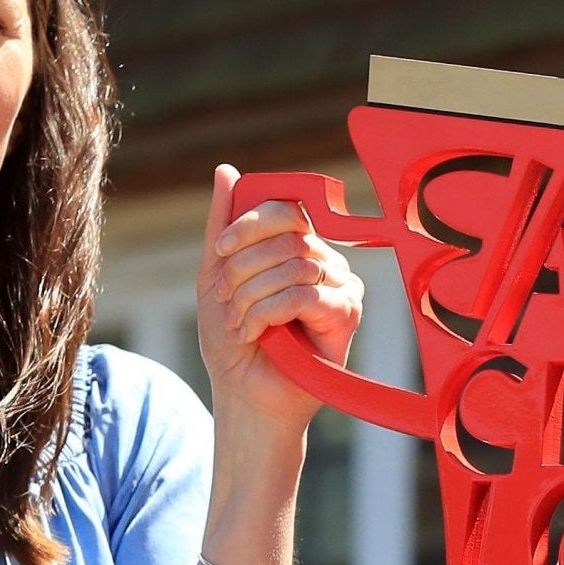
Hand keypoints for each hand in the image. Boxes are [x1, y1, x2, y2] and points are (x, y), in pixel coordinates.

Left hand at [199, 165, 363, 427]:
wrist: (246, 395)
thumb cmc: (234, 341)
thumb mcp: (216, 276)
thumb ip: (221, 226)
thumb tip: (226, 170)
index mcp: (300, 246)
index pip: (285, 209)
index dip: (249, 223)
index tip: (220, 251)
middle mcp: (326, 260)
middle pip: (288, 235)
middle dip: (244, 267)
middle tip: (226, 299)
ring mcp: (342, 285)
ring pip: (295, 264)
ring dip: (252, 295)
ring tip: (238, 323)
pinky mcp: (348, 314)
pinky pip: (306, 294)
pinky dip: (269, 313)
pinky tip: (257, 334)